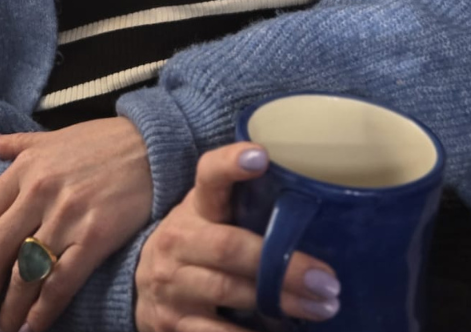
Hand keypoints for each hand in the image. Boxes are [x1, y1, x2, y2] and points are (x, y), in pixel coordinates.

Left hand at [0, 117, 152, 331]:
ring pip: (24, 274)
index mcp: (24, 168)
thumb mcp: (50, 137)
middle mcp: (40, 191)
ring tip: (0, 331)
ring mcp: (68, 214)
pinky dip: (42, 312)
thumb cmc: (100, 143)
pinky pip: (61, 282)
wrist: (153, 144)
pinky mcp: (96, 235)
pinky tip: (31, 329)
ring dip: (7, 311)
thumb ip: (11, 144)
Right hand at [135, 143, 340, 330]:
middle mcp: (179, 241)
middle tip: (327, 280)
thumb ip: (246, 207)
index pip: (208, 176)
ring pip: (229, 290)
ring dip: (280, 301)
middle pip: (230, 247)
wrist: (143, 285)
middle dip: (282, 265)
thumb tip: (314, 206)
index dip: (231, 164)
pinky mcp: (174, 324)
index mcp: (196, 207)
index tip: (261, 156)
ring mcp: (173, 284)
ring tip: (321, 307)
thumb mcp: (211, 216)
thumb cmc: (197, 243)